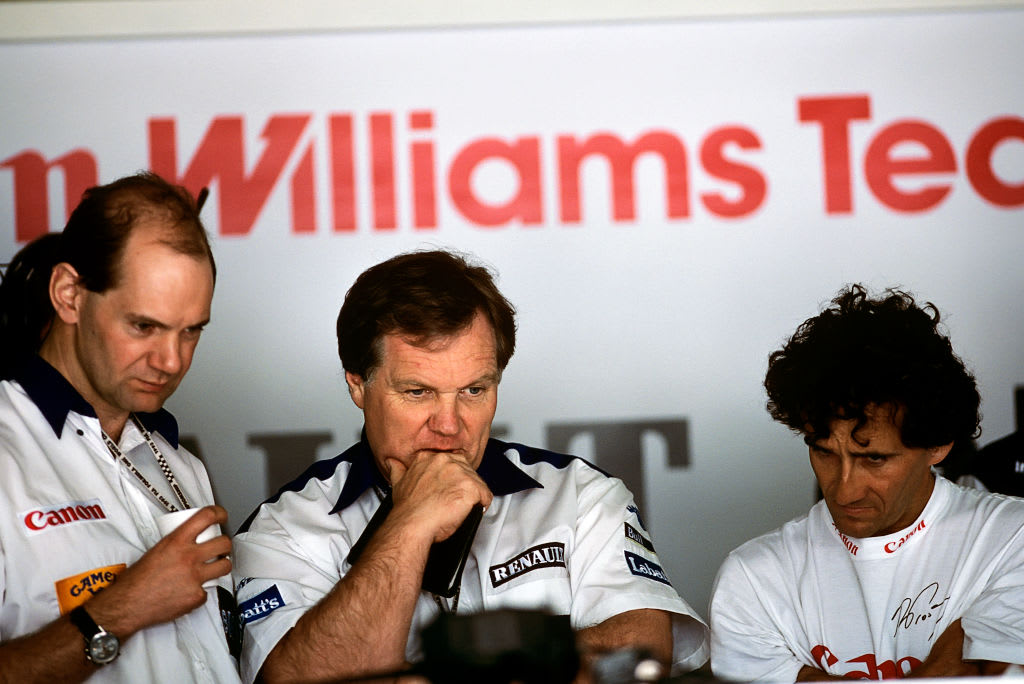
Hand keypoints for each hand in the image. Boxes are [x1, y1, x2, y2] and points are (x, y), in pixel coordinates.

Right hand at [87, 505, 231, 637]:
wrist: (127, 605)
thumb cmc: (135, 581)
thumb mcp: (155, 550)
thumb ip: (176, 544)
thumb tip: (188, 541)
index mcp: (176, 542)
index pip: (206, 517)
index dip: (219, 514)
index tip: (221, 516)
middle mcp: (189, 557)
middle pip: (224, 543)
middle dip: (224, 544)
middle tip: (220, 547)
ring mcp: (195, 577)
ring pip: (225, 566)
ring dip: (221, 565)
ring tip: (214, 567)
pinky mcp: (197, 596)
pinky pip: (207, 591)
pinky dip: (200, 591)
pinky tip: (189, 591)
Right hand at [386, 453, 491, 544]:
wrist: (411, 526)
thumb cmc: (408, 510)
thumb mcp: (398, 483)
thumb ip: (398, 470)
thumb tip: (393, 463)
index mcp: (429, 458)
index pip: (452, 461)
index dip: (452, 478)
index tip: (448, 489)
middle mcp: (446, 461)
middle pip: (467, 471)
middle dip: (464, 487)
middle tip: (453, 502)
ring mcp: (460, 473)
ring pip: (478, 483)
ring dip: (473, 498)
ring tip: (460, 509)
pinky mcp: (471, 488)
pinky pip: (486, 496)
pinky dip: (482, 506)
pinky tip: (470, 512)